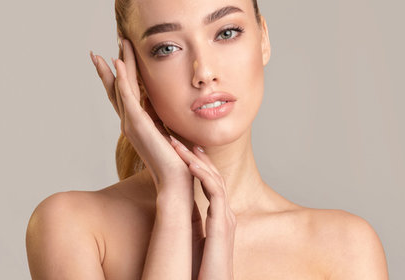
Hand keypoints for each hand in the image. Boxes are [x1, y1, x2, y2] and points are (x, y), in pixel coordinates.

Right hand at [90, 38, 191, 191]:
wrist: (176, 181)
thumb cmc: (178, 162)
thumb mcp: (172, 135)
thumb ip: (168, 123)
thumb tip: (174, 114)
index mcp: (139, 124)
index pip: (125, 95)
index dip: (118, 77)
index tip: (114, 58)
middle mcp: (130, 122)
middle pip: (117, 88)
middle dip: (112, 66)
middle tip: (104, 47)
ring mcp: (132, 122)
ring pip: (122, 86)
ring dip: (120, 63)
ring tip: (117, 44)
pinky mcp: (138, 124)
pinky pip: (127, 96)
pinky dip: (122, 78)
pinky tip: (118, 63)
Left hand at [169, 137, 235, 279]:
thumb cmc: (204, 273)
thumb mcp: (198, 247)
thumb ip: (194, 231)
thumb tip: (179, 222)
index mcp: (220, 220)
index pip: (211, 185)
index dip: (197, 166)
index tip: (183, 151)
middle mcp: (226, 216)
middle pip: (214, 177)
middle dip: (196, 156)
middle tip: (179, 138)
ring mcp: (227, 219)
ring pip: (215, 179)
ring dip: (196, 159)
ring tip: (178, 144)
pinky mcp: (223, 225)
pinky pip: (215, 192)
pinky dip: (203, 175)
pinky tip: (190, 163)